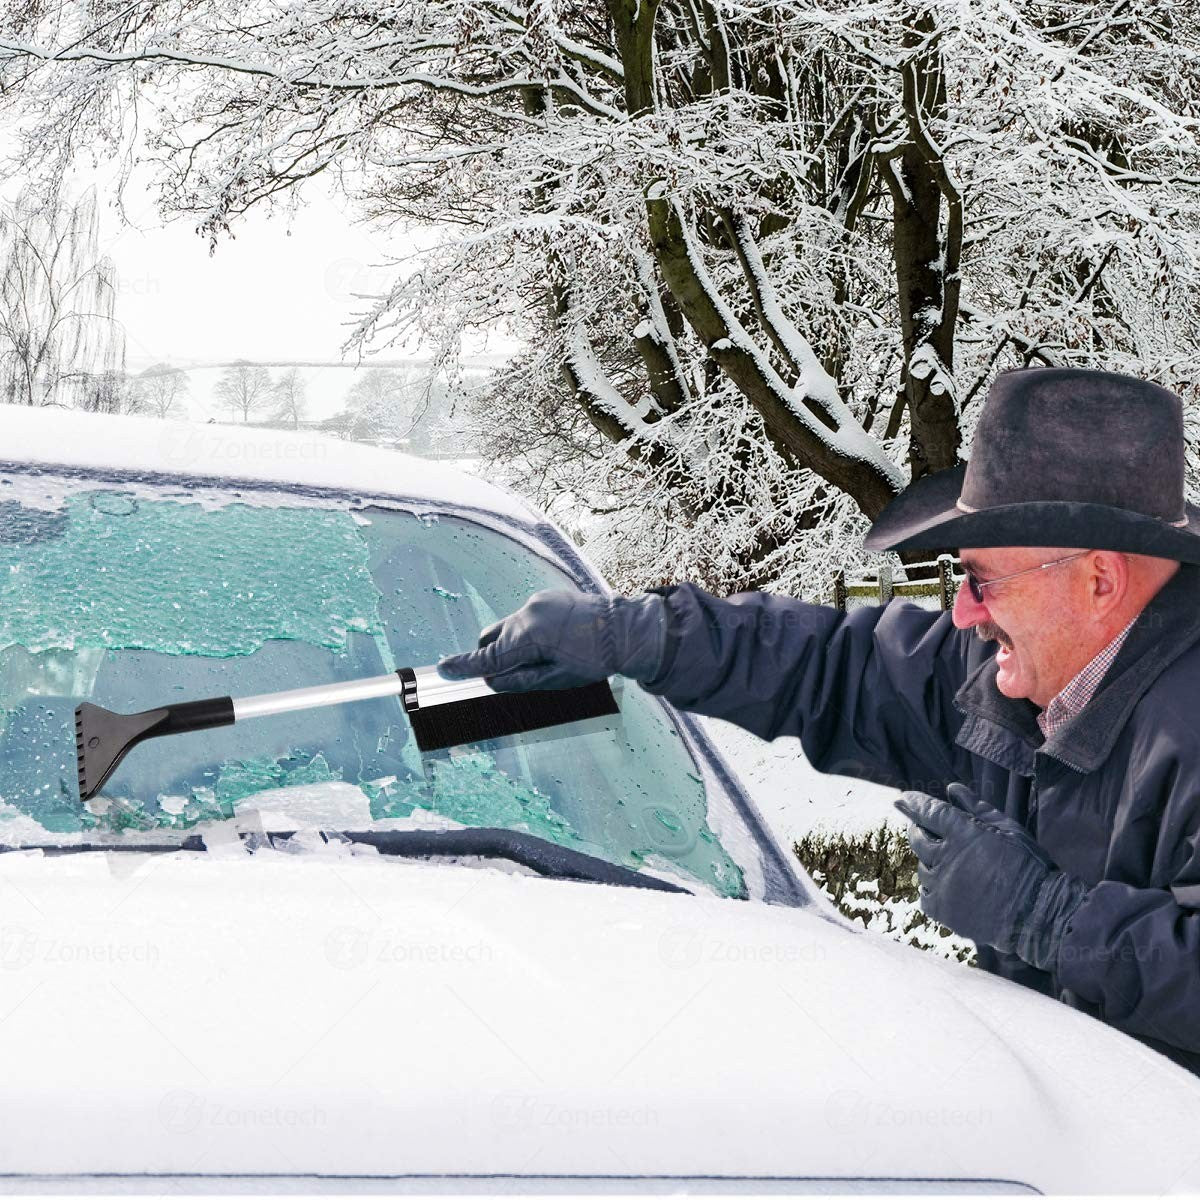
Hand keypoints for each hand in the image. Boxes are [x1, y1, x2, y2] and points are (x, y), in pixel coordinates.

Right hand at [435, 589, 666, 691]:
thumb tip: (492, 680)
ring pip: (509, 627)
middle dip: (496, 657)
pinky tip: (554, 641)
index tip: (444, 670)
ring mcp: (538, 602)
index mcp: (531, 636)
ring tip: (547, 656)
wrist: (627, 630)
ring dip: (514, 643)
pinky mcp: (547, 597)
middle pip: (494, 639)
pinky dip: (528, 631)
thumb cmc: (596, 660)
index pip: (490, 656)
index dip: (466, 666)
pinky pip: (526, 616)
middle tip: (513, 673)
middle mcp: (529, 614)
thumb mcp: (557, 679)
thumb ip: (520, 679)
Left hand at [894, 783, 1087, 970]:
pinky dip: (931, 889)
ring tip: (950, 865)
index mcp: (963, 833)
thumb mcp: (1008, 829)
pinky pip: (924, 895)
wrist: (1039, 914)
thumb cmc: (1027, 866)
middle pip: (917, 837)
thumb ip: (976, 807)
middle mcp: (946, 856)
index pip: (928, 811)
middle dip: (918, 829)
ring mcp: (942, 885)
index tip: (903, 799)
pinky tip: (947, 887)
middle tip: (926, 830)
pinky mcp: (943, 910)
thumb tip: (952, 789)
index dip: (914, 803)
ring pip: (921, 867)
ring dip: (930, 862)